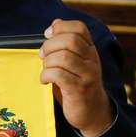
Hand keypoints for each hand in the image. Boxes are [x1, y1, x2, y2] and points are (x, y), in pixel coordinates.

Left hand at [39, 19, 112, 136]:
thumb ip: (65, 44)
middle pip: (70, 40)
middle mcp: (91, 59)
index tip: (48, 35)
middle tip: (42, 56)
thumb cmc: (77, 84)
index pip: (79, 28)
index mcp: (89, 50)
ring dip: (47, 62)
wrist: (93, 112)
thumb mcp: (74, 61)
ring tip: (46, 70)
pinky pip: (59, 75)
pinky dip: (46, 75)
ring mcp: (87, 74)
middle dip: (49, 45)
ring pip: (63, 57)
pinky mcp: (79, 89)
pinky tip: (45, 80)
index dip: (61, 27)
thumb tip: (54, 24)